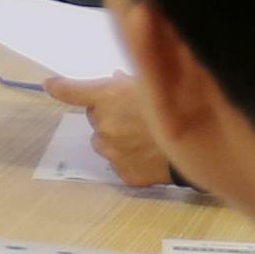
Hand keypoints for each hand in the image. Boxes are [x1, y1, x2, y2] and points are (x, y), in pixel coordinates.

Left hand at [42, 73, 179, 191]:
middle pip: (95, 118)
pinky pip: (120, 163)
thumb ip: (131, 82)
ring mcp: (113, 152)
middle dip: (109, 114)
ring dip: (117, 138)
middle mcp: (104, 125)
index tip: (50, 85)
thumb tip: (116, 80)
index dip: (60, 87)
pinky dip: (130, 158)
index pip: (71, 91)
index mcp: (108, 97)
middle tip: (134, 114)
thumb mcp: (157, 82)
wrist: (204, 146)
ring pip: (104, 143)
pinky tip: (150, 154)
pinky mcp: (125, 173)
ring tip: (144, 137)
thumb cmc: (181, 104)